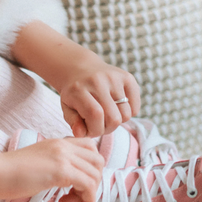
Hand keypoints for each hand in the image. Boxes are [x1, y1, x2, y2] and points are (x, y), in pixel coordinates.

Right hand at [0, 138, 104, 201]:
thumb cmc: (8, 171)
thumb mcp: (37, 161)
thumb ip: (53, 163)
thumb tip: (66, 179)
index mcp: (58, 142)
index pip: (90, 148)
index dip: (91, 167)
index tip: (79, 182)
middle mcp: (63, 146)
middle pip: (98, 162)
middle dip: (93, 182)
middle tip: (76, 196)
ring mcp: (63, 157)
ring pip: (95, 175)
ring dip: (87, 194)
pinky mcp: (61, 172)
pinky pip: (89, 186)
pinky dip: (86, 201)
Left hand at [8, 22, 140, 137]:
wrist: (79, 66)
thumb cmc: (71, 92)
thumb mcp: (65, 107)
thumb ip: (73, 123)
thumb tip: (82, 135)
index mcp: (79, 90)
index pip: (95, 117)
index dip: (96, 131)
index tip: (90, 132)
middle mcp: (97, 82)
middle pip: (114, 118)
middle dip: (108, 129)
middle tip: (100, 127)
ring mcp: (113, 78)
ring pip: (126, 112)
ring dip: (119, 121)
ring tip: (108, 118)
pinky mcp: (127, 77)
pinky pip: (136, 103)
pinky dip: (131, 111)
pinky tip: (118, 109)